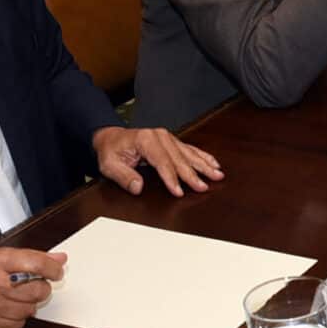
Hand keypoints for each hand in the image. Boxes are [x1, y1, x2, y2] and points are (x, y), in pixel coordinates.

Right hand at [0, 246, 60, 327]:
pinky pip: (19, 324)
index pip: (36, 264)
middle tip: (31, 284)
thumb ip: (29, 257)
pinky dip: (17, 317)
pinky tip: (6, 308)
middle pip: (38, 290)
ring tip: (14, 296)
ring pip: (31, 309)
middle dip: (40, 286)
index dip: (52, 268)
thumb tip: (60, 258)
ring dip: (28, 303)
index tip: (56, 271)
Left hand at [92, 126, 223, 196]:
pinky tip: (214, 163)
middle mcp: (159, 136)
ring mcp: (167, 137)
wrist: (111, 137)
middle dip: (193, 174)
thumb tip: (138, 187)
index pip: (162, 162)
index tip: (179, 191)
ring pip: (189, 153)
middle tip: (203, 187)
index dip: (171, 178)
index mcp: (145, 139)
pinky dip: (203, 156)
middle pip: (179, 159)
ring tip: (217, 175)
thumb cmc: (111, 150)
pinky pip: (190, 149)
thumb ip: (123, 176)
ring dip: (204, 165)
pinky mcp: (172, 141)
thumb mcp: (109, 165)